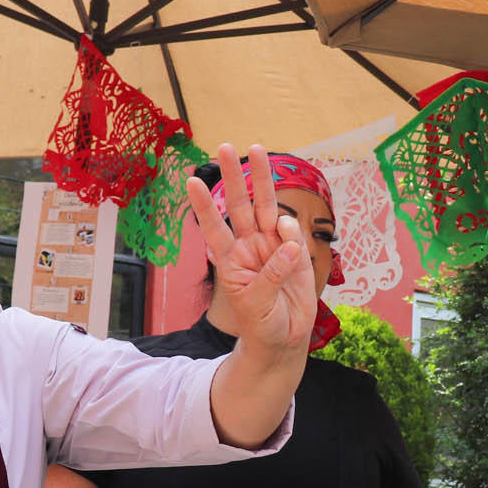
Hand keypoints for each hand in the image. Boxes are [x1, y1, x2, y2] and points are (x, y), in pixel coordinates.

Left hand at [185, 143, 315, 355]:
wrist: (283, 340)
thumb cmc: (260, 323)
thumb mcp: (256, 304)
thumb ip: (272, 273)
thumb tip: (289, 244)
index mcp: (230, 258)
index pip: (213, 227)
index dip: (203, 205)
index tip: (192, 181)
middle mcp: (249, 246)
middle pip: (241, 205)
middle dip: (235, 176)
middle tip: (227, 148)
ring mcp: (273, 247)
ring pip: (268, 207)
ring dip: (262, 179)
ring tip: (257, 150)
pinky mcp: (296, 254)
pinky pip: (293, 233)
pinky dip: (291, 232)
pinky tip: (291, 245)